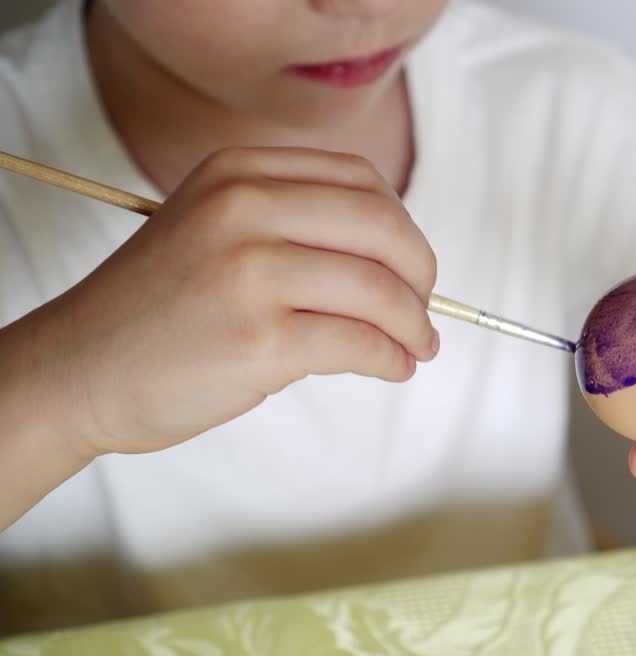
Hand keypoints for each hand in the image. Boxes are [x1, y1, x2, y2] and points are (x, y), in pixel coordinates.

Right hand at [7, 146, 437, 461]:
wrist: (76, 370)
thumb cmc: (156, 310)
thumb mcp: (213, 229)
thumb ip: (294, 224)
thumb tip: (400, 262)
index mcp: (237, 171)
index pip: (361, 182)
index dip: (402, 227)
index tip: (411, 264)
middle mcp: (243, 208)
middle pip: (383, 227)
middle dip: (421, 273)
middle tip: (425, 309)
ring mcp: (250, 272)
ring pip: (379, 291)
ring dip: (413, 325)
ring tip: (415, 347)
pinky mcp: (258, 339)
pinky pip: (359, 344)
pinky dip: (389, 359)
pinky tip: (391, 367)